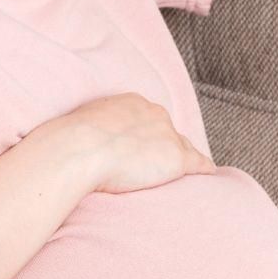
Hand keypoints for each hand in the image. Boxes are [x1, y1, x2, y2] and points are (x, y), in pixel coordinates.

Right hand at [45, 91, 216, 194]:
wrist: (79, 150)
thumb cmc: (69, 143)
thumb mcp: (80, 127)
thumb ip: (90, 132)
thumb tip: (77, 146)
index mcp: (131, 103)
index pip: (150, 119)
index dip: (149, 136)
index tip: (145, 148)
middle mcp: (154, 113)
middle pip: (169, 131)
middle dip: (166, 146)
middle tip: (159, 164)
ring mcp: (167, 134)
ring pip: (184, 147)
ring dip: (184, 160)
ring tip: (186, 175)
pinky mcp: (176, 158)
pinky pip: (199, 163)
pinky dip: (204, 169)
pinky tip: (208, 176)